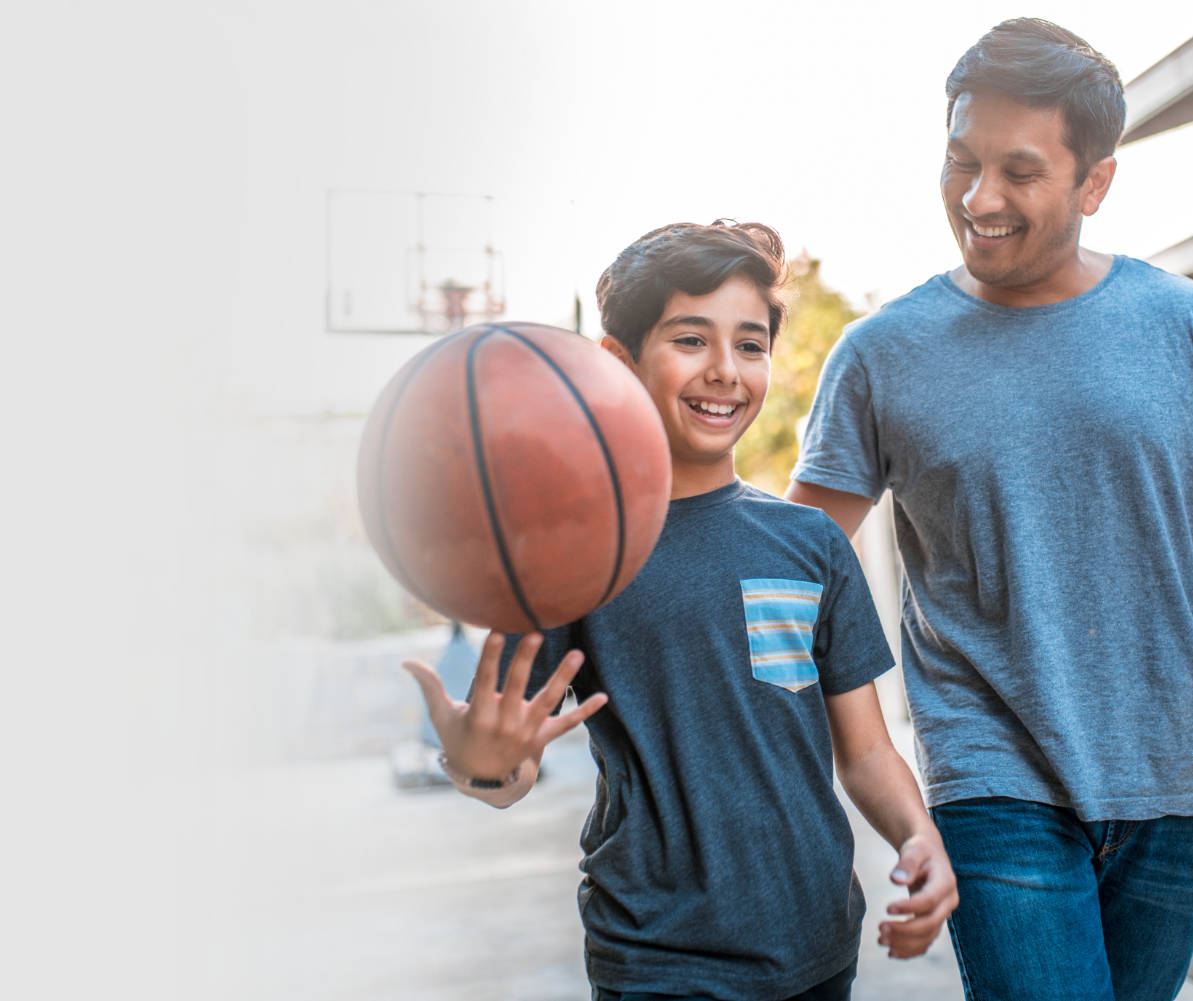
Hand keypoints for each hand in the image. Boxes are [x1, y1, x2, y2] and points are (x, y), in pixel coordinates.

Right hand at [402, 630, 606, 781]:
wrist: (481, 780)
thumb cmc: (458, 739)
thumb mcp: (441, 715)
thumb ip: (428, 685)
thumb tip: (406, 660)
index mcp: (479, 715)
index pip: (485, 681)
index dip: (490, 657)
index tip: (497, 633)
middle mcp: (504, 723)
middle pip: (517, 687)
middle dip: (526, 661)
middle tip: (537, 635)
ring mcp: (526, 732)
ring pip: (548, 703)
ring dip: (563, 679)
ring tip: (577, 655)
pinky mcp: (542, 739)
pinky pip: (567, 725)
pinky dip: (585, 712)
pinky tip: (603, 696)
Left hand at [878, 832, 958, 958]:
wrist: (928, 853)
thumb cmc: (920, 849)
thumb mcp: (914, 850)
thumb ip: (906, 863)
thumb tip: (896, 880)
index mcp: (946, 882)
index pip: (929, 901)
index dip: (909, 908)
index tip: (886, 908)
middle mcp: (948, 902)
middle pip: (930, 924)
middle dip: (905, 930)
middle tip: (880, 928)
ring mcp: (943, 914)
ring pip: (928, 937)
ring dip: (905, 943)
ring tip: (880, 940)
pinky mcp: (935, 921)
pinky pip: (926, 941)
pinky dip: (910, 950)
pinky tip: (891, 952)